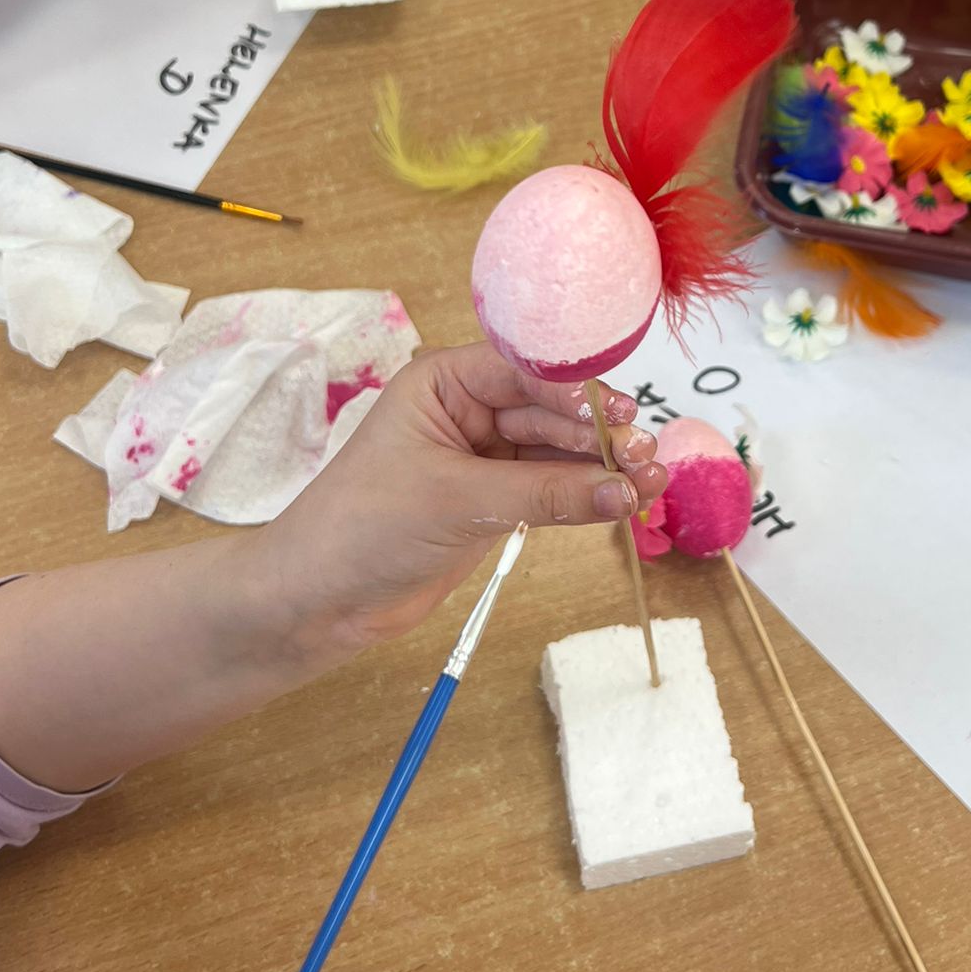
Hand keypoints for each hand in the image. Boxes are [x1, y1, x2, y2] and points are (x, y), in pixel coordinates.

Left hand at [250, 343, 667, 651]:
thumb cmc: (362, 528)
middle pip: (550, 411)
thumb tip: (622, 489)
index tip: (621, 413)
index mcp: (444, 382)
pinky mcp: (493, 500)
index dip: (576, 390)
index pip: (525, 370)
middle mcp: (467, 410)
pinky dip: (587, 496)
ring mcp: (482, 457)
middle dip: (599, 435)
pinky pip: (551, 489)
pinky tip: (626, 499)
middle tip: (647, 455)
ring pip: (558, 452)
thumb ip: (544, 493)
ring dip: (603, 467)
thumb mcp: (456, 501)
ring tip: (653, 481)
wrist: (317, 601)